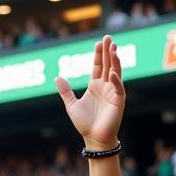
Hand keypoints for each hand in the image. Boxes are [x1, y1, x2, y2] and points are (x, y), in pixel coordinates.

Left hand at [56, 35, 124, 150]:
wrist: (93, 138)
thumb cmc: (84, 123)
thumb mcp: (71, 105)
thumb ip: (65, 91)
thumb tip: (57, 77)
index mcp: (94, 86)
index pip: (97, 66)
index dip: (98, 55)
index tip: (98, 43)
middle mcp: (105, 86)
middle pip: (107, 65)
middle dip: (108, 51)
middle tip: (108, 37)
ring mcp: (113, 92)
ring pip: (115, 72)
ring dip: (115, 60)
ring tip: (113, 48)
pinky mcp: (118, 101)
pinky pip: (118, 88)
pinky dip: (115, 80)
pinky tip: (111, 72)